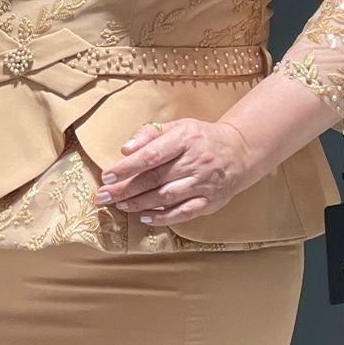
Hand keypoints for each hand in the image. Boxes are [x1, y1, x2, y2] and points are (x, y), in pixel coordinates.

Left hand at [94, 118, 263, 227]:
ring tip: (120, 205)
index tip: (107, 176)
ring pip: (166, 197)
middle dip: (126, 189)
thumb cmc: (200, 138)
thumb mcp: (178, 127)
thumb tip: (125, 150)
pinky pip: (184, 212)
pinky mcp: (210, 201)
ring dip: (140, 203)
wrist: (239, 151)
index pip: (151, 156)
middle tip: (104, 196)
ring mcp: (204, 183)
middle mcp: (196, 161)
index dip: (127, 168)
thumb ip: (149, 134)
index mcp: (185, 139)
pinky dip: (164, 217)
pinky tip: (146, 217)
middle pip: (155, 179)